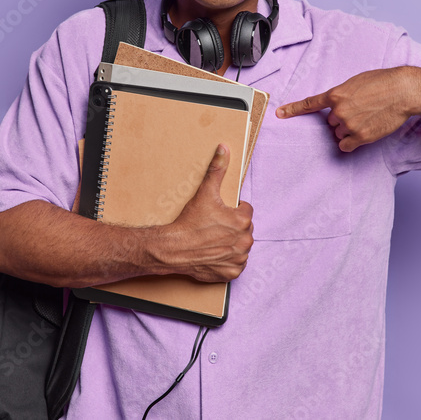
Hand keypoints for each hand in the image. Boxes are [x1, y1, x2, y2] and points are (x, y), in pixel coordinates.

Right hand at [161, 144, 253, 282]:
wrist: (174, 249)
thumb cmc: (190, 222)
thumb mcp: (205, 193)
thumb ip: (217, 169)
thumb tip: (224, 148)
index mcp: (242, 220)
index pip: (246, 211)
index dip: (233, 210)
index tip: (219, 213)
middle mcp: (245, 240)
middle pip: (245, 229)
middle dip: (233, 227)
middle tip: (214, 226)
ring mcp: (239, 258)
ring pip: (242, 246)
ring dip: (232, 243)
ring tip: (214, 239)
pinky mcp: (232, 272)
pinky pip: (237, 265)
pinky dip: (228, 261)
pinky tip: (215, 253)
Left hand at [276, 67, 418, 151]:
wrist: (403, 91)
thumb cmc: (382, 82)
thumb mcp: (356, 82)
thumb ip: (342, 95)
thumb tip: (336, 106)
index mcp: (335, 94)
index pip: (310, 104)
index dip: (293, 110)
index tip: (279, 114)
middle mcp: (339, 111)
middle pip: (331, 122)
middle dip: (342, 118)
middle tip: (361, 110)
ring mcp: (349, 125)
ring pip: (339, 133)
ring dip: (349, 129)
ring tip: (368, 117)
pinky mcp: (361, 137)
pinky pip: (346, 145)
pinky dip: (352, 141)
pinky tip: (364, 132)